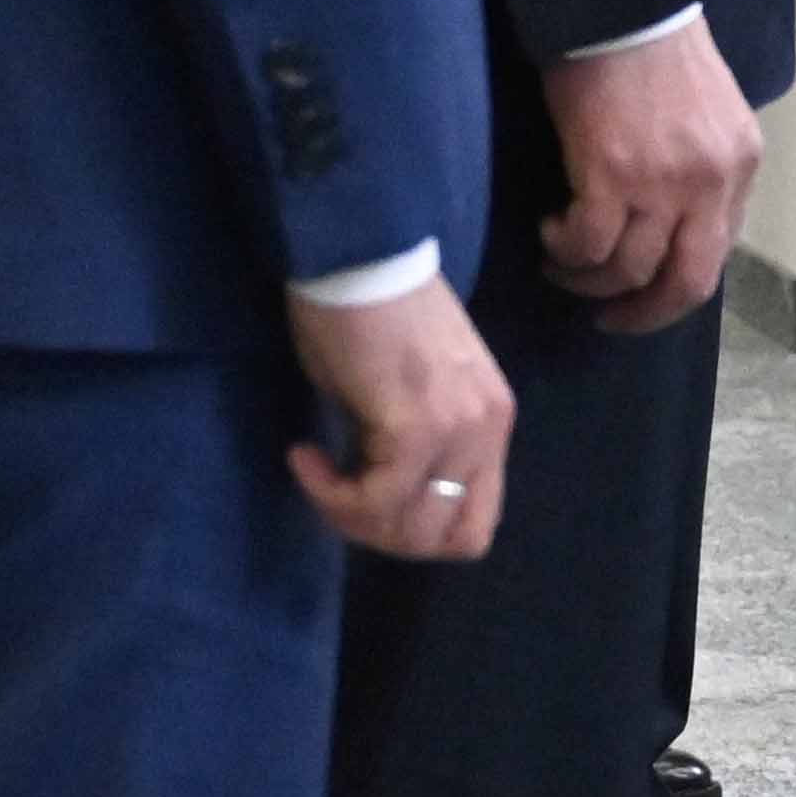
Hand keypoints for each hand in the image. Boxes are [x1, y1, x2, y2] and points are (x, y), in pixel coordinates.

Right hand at [286, 280, 514, 563]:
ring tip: (315, 469)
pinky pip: (375, 499)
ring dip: (350, 515)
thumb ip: (414, 447)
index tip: (366, 498)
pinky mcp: (418, 426)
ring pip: (410, 528)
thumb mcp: (407, 394)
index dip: (416, 532)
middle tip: (333, 493)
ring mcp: (459, 429)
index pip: (476, 522)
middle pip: (447, 539)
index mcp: (491, 421)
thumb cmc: (369, 315)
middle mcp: (488, 429)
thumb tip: (384, 501)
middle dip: (379, 532)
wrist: (357, 258)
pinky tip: (304, 456)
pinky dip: (330, 494)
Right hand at [538, 13, 761, 330]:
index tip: (645, 291)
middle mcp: (711, 181)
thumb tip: (675, 220)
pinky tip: (551, 232)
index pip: (718, 252)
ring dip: (588, 280)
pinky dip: (566, 251)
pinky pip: (588, 244)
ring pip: (628, 269)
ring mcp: (664, 181)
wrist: (622, 3)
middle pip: (687, 283)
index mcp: (741, 166)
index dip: (676, 282)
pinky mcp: (611, 174)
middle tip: (610, 318)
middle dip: (646, 314)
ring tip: (562, 263)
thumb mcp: (708, 111)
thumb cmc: (656, 50)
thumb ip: (703, 166)